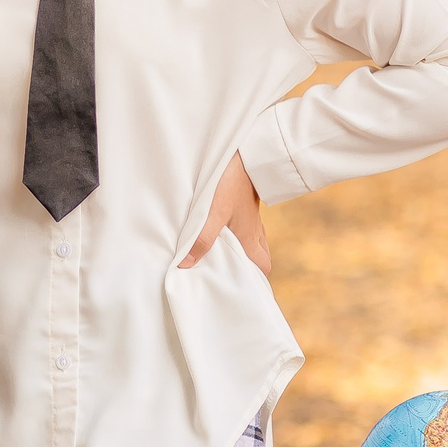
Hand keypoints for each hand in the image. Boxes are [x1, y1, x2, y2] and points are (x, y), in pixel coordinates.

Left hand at [180, 152, 270, 274]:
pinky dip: (236, 239)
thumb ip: (200, 239)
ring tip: (218, 261)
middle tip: (226, 278)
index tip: (239, 290)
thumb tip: (186, 265)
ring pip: (253, 245)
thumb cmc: (229, 184)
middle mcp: (255, 232)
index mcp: (250, 239)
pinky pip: (245, 231)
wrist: (244, 156)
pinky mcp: (246, 210)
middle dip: (247, 270)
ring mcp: (252, 221)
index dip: (253, 281)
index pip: (262, 268)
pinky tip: (219, 237)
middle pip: (260, 259)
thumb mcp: (212, 214)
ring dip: (240, 254)